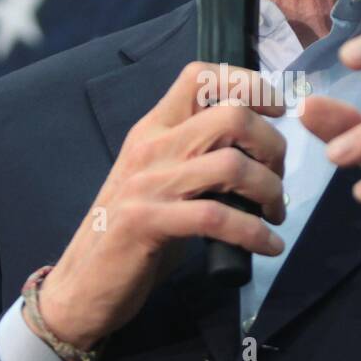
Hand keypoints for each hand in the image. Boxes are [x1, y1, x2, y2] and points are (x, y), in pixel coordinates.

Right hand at [32, 62, 286, 352]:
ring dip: (269, 191)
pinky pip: (217, 217)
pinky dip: (254, 233)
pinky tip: (267, 245)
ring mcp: (147, 184)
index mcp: (153, 129)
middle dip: (272, 145)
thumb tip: (256, 149)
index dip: (248, 84)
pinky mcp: (147, 223)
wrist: (82, 284)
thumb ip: (197, 157)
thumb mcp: (161, 180)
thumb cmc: (131, 233)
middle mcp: (151, 147)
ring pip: (231, 165)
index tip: (276, 110)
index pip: (200, 76)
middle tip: (277, 177)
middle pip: (231, 116)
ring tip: (275, 214)